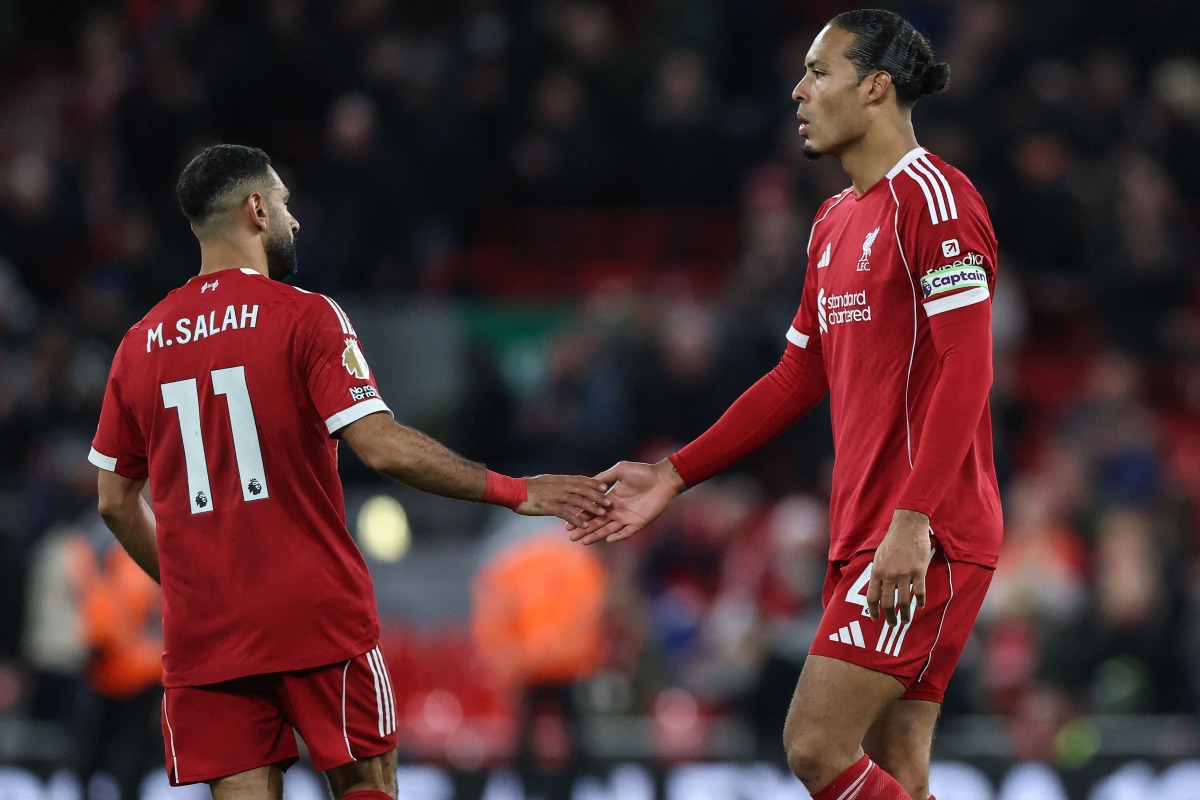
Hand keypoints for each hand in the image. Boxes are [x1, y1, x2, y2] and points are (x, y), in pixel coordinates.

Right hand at [518, 474, 611, 528]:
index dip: (593, 483)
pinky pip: (565, 512)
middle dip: (598, 496)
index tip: (605, 486)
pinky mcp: (548, 506)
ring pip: (577, 500)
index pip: (580, 480)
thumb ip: (558, 484)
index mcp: (559, 479)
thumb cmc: (528, 488)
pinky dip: (575, 518)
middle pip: (583, 489)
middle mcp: (559, 485)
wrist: (512, 491)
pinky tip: (583, 525)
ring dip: (591, 507)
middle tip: (610, 502)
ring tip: (602, 514)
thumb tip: (568, 486)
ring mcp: (554, 495)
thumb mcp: (546, 481)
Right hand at [569, 460, 685, 544]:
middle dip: (584, 529)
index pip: (592, 509)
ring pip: (608, 529)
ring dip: (597, 535)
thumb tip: (589, 484)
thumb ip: (605, 477)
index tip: (568, 521)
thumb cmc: (643, 472)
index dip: (581, 516)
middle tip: (571, 536)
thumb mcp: (620, 471)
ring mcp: (627, 518)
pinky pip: (626, 532)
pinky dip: (618, 536)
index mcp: (611, 498)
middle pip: (597, 522)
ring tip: (584, 541)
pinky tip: (608, 539)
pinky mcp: (638, 523)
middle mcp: (617, 510)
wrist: (663, 478)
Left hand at [866, 509, 932, 625]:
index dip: (873, 611)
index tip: (876, 619)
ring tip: (906, 620)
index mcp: (877, 571)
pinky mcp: (918, 571)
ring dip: (905, 614)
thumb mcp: (878, 557)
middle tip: (893, 624)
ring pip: (903, 601)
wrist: (908, 527)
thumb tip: (876, 588)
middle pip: (887, 603)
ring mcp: (904, 573)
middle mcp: (889, 575)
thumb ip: (878, 572)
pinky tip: (920, 606)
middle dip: (889, 617)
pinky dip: (919, 602)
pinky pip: (919, 592)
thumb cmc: (893, 541)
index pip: (872, 597)